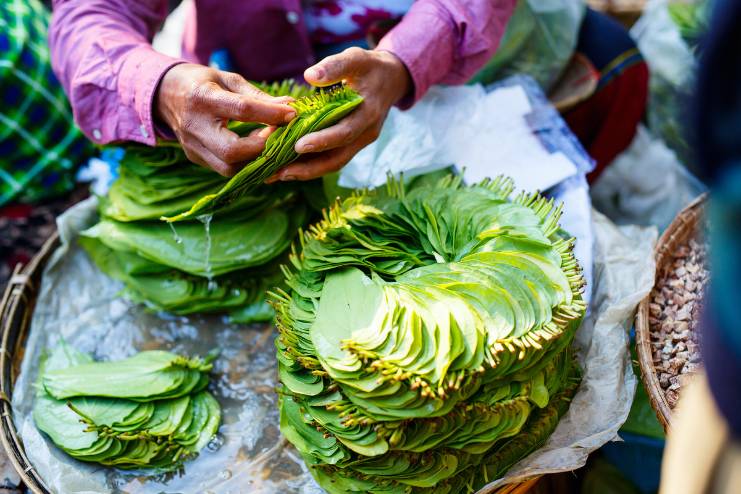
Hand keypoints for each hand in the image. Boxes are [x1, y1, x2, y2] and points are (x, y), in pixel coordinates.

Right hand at [155, 63, 295, 176]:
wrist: (163, 94)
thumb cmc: (202, 82)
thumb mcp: (227, 80)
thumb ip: (258, 96)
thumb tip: (290, 107)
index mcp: (203, 98)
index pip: (242, 110)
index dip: (270, 114)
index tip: (292, 114)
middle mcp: (195, 126)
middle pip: (231, 151)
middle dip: (261, 147)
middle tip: (277, 135)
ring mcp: (192, 146)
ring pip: (228, 168)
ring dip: (255, 160)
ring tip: (267, 143)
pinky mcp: (194, 157)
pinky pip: (224, 169)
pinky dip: (244, 163)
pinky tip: (255, 151)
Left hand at [266, 47, 410, 182]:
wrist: (391, 80)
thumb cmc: (370, 67)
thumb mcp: (356, 58)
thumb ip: (335, 66)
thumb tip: (310, 76)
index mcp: (368, 113)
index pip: (344, 132)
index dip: (322, 141)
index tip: (297, 146)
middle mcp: (365, 133)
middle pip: (337, 158)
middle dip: (308, 168)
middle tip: (279, 172)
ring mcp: (359, 142)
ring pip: (333, 163)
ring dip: (306, 171)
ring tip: (277, 174)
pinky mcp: (352, 144)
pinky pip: (331, 158)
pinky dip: (310, 164)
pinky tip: (287, 166)